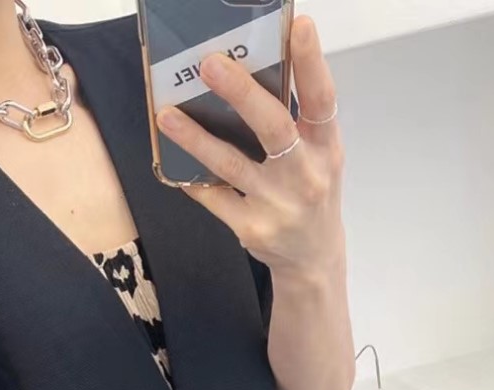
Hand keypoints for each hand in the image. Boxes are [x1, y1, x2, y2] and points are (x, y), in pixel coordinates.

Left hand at [155, 15, 343, 282]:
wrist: (312, 258)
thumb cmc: (311, 191)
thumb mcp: (319, 155)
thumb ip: (297, 119)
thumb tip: (252, 69)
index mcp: (325, 146)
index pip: (321, 99)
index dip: (311, 62)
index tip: (299, 26)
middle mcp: (305, 175)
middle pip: (273, 127)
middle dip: (241, 92)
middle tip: (210, 63)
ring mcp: (277, 205)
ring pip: (231, 164)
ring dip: (196, 137)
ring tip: (167, 115)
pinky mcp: (252, 228)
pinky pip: (213, 197)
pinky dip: (192, 178)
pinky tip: (172, 159)